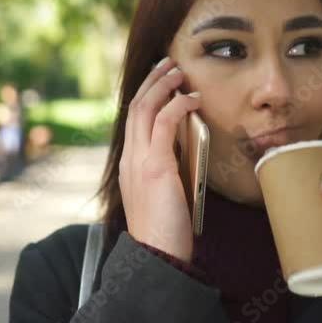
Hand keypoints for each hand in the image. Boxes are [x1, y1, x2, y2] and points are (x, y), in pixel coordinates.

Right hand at [118, 56, 200, 261]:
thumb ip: (169, 174)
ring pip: (144, 108)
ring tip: (178, 71)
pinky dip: (178, 104)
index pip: (133, 122)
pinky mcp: (155, 166)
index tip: (161, 82)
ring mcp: (139, 162)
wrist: (156, 258)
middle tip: (169, 64)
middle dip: (151, 81)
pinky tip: (192, 98)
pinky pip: (165, 123)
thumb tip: (187, 155)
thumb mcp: (165, 197)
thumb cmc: (166, 235)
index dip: (145, 97)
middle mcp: (129, 160)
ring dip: (162, 85)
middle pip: (135, 107)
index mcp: (129, 167)